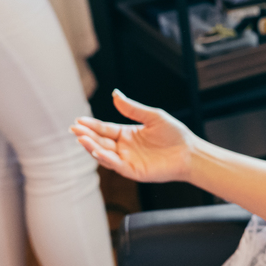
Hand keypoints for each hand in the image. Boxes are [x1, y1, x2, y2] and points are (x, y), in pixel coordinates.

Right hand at [71, 90, 197, 182]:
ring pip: (105, 154)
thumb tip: (115, 94)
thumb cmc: (175, 134)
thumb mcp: (153, 116)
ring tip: (81, 138)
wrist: (191, 152)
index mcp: (127, 134)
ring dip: (92, 147)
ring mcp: (128, 160)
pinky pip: (117, 166)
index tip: (78, 120)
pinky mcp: (134, 171)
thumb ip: (133, 109)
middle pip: (101, 141)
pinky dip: (106, 159)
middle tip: (74, 129)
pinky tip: (98, 151)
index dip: (91, 125)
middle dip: (86, 135)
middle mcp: (125, 148)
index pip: (105, 129)